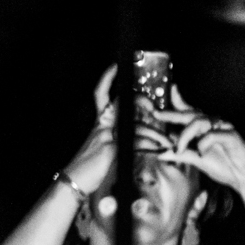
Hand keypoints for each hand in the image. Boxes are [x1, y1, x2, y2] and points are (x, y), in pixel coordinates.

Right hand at [58, 65, 171, 198]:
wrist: (76, 180)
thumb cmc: (92, 165)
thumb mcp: (107, 148)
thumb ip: (122, 139)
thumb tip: (144, 138)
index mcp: (101, 122)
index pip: (101, 95)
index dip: (107, 79)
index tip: (115, 65)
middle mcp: (103, 125)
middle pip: (121, 103)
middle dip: (141, 101)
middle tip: (155, 107)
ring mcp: (106, 135)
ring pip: (135, 126)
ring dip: (155, 134)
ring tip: (168, 142)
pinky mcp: (111, 149)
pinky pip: (135, 142)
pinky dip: (150, 146)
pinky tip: (160, 150)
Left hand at [153, 85, 244, 194]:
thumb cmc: (225, 167)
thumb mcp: (197, 160)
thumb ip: (180, 154)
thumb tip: (160, 153)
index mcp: (205, 127)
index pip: (189, 111)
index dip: (178, 100)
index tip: (168, 92)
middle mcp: (214, 124)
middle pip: (190, 114)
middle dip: (172, 114)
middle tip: (157, 114)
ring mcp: (223, 128)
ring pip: (198, 123)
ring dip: (186, 136)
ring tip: (180, 149)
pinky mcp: (232, 136)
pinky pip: (212, 135)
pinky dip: (203, 144)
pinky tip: (202, 154)